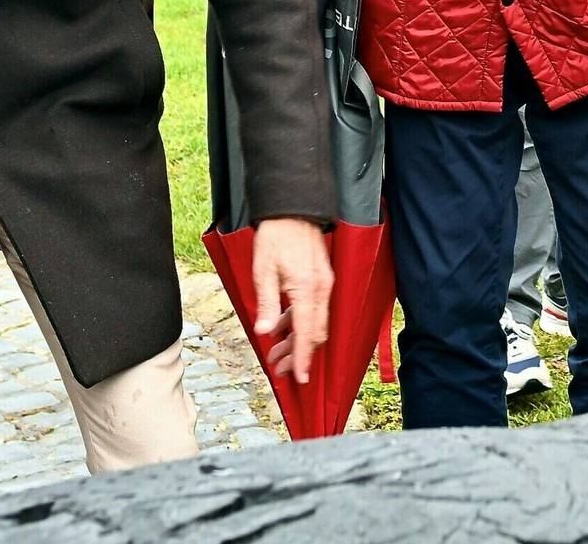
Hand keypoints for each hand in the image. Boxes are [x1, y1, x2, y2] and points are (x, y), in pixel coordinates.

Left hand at [251, 217, 331, 383]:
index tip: (300, 378)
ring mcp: (324, 284)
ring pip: (315, 322)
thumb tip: (265, 331)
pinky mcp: (321, 280)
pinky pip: (315, 309)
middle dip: (298, 354)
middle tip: (280, 368)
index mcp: (306, 289)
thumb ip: (267, 303)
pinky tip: (284, 327)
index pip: (306, 333)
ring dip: (298, 340)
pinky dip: (301, 322)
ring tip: (277, 352)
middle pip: (314, 332)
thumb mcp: (263, 271)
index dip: (303, 358)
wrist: (294, 210)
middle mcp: (321, 289)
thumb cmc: (277, 237)